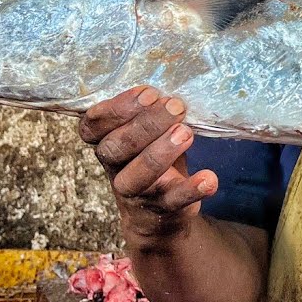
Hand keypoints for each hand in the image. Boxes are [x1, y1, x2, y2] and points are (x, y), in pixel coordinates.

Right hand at [78, 86, 218, 245]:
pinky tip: (208, 178)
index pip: (93, 126)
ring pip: (137, 176)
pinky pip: (173, 201)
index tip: (149, 93)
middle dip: (145, 125)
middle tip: (176, 106)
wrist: (158, 215)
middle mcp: (114, 168)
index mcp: (106, 142)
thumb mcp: (144, 134)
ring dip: (161, 153)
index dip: (116, 109)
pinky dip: (191, 189)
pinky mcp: (161, 209)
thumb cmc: (151, 157)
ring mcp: (136, 192)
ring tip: (185, 133)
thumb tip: (174, 86)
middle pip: (116, 147)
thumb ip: (148, 113)